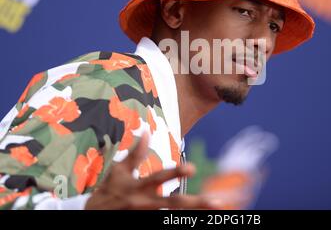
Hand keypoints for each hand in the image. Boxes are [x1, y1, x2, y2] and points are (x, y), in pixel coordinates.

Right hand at [85, 134, 218, 209]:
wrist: (91, 216)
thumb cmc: (109, 190)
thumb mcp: (118, 171)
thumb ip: (135, 154)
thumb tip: (146, 131)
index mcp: (138, 187)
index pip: (158, 178)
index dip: (174, 173)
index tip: (193, 168)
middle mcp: (144, 204)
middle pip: (173, 204)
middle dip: (195, 203)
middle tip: (216, 202)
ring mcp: (146, 216)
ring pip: (173, 217)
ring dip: (192, 215)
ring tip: (214, 211)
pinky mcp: (145, 222)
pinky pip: (165, 223)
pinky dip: (179, 222)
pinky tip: (195, 219)